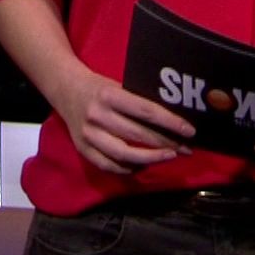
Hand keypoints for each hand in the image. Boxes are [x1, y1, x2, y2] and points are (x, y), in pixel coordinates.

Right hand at [54, 70, 196, 174]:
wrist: (65, 89)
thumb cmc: (99, 88)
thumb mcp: (118, 86)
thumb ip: (138, 103)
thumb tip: (172, 122)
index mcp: (109, 96)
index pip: (146, 111)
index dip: (170, 123)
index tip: (189, 131)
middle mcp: (98, 116)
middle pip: (139, 135)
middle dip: (167, 143)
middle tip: (186, 148)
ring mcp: (88, 135)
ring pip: (125, 155)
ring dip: (152, 159)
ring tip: (169, 156)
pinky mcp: (83, 149)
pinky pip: (110, 166)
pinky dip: (130, 168)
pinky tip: (144, 164)